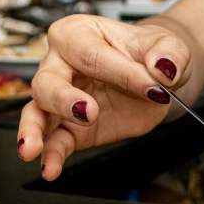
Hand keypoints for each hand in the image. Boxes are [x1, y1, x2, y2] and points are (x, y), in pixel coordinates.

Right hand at [18, 15, 191, 179]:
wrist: (155, 81)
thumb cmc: (148, 55)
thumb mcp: (168, 47)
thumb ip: (169, 53)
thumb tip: (164, 68)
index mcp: (80, 34)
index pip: (91, 53)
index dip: (120, 72)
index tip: (151, 87)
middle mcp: (61, 64)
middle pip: (47, 80)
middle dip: (63, 98)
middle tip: (88, 112)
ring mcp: (61, 99)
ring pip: (37, 111)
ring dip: (34, 130)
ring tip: (33, 148)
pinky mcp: (71, 129)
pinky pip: (55, 141)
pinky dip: (51, 156)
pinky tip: (51, 169)